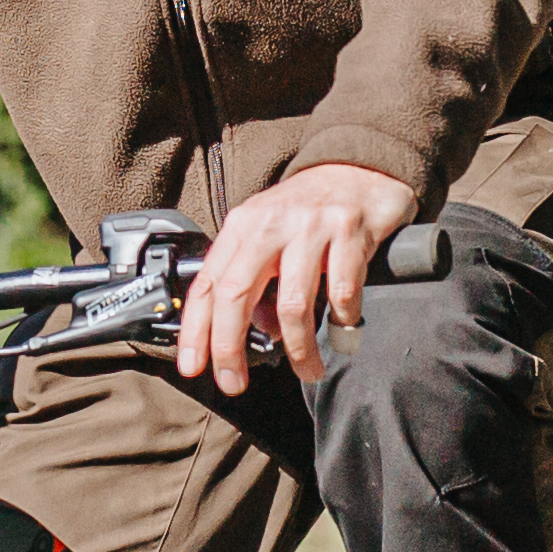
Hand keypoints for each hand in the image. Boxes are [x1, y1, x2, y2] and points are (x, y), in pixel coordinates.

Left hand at [176, 161, 415, 393]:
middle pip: (236, 295)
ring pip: (292, 305)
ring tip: (309, 370)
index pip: (207, 284)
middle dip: (231, 348)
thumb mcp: (268, 235)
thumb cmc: (309, 211)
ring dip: (299, 349)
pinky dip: (342, 321)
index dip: (196, 329)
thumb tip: (252, 331)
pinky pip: (342, 293)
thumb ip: (253, 278)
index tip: (193, 365)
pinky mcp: (350, 231)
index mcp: (243, 226)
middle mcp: (270, 224)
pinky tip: (343, 330)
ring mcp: (311, 227)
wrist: (359, 168)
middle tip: (236, 383)